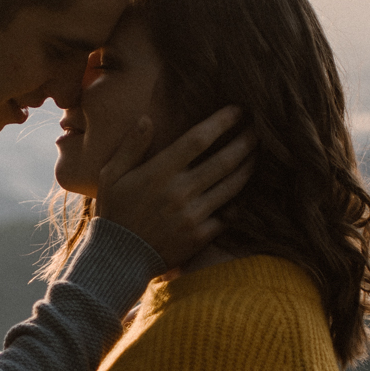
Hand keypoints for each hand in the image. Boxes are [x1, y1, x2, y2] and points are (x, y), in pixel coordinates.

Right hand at [93, 104, 253, 267]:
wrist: (117, 260)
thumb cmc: (113, 213)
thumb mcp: (111, 176)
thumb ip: (131, 147)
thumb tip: (146, 119)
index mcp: (159, 172)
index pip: (198, 139)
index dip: (222, 122)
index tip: (238, 110)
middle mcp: (179, 192)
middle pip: (224, 161)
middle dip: (246, 142)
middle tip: (258, 129)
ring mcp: (192, 215)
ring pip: (231, 186)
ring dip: (248, 167)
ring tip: (257, 154)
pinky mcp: (199, 237)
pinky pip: (227, 215)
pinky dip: (239, 201)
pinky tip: (244, 190)